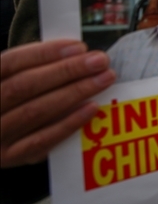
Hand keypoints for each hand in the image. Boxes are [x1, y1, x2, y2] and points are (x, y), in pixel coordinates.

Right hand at [1, 40, 115, 167]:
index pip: (11, 63)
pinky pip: (41, 141)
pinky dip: (68, 123)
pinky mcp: (9, 156)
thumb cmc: (12, 99)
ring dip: (74, 93)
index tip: (79, 47)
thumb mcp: (13, 78)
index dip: (46, 53)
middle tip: (100, 62)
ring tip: (103, 80)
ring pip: (34, 111)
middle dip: (67, 71)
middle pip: (24, 86)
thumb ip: (37, 67)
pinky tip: (91, 108)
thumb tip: (78, 54)